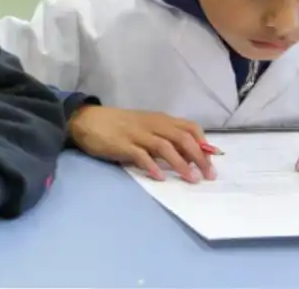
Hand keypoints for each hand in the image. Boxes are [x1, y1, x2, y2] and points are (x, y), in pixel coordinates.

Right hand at [69, 105, 215, 182]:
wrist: (86, 120)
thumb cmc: (117, 125)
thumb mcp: (144, 126)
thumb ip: (163, 137)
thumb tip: (187, 156)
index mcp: (159, 119)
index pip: (189, 127)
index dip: (203, 144)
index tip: (212, 160)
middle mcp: (152, 124)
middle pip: (182, 137)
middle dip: (199, 157)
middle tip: (208, 176)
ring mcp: (137, 134)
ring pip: (165, 146)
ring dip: (181, 164)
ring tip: (191, 179)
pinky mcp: (122, 144)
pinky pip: (140, 155)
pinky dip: (152, 166)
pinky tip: (160, 178)